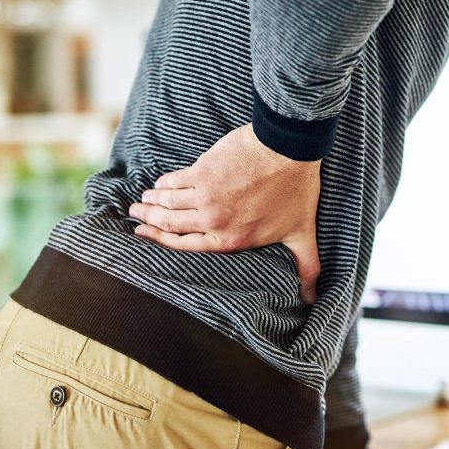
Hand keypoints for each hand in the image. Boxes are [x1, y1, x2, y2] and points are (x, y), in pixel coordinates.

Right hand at [127, 123, 321, 302]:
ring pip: (167, 202)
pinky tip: (159, 183)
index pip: (186, 246)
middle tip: (136, 217)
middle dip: (148, 222)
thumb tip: (313, 299)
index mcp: (230, 240)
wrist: (287, 149)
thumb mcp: (302, 234)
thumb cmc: (295, 190)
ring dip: (151, 202)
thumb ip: (305, 267)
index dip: (162, 243)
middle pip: (170, 224)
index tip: (146, 237)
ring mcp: (204, 195)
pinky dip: (163, 183)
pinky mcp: (202, 170)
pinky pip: (174, 180)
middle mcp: (212, 221)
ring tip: (142, 200)